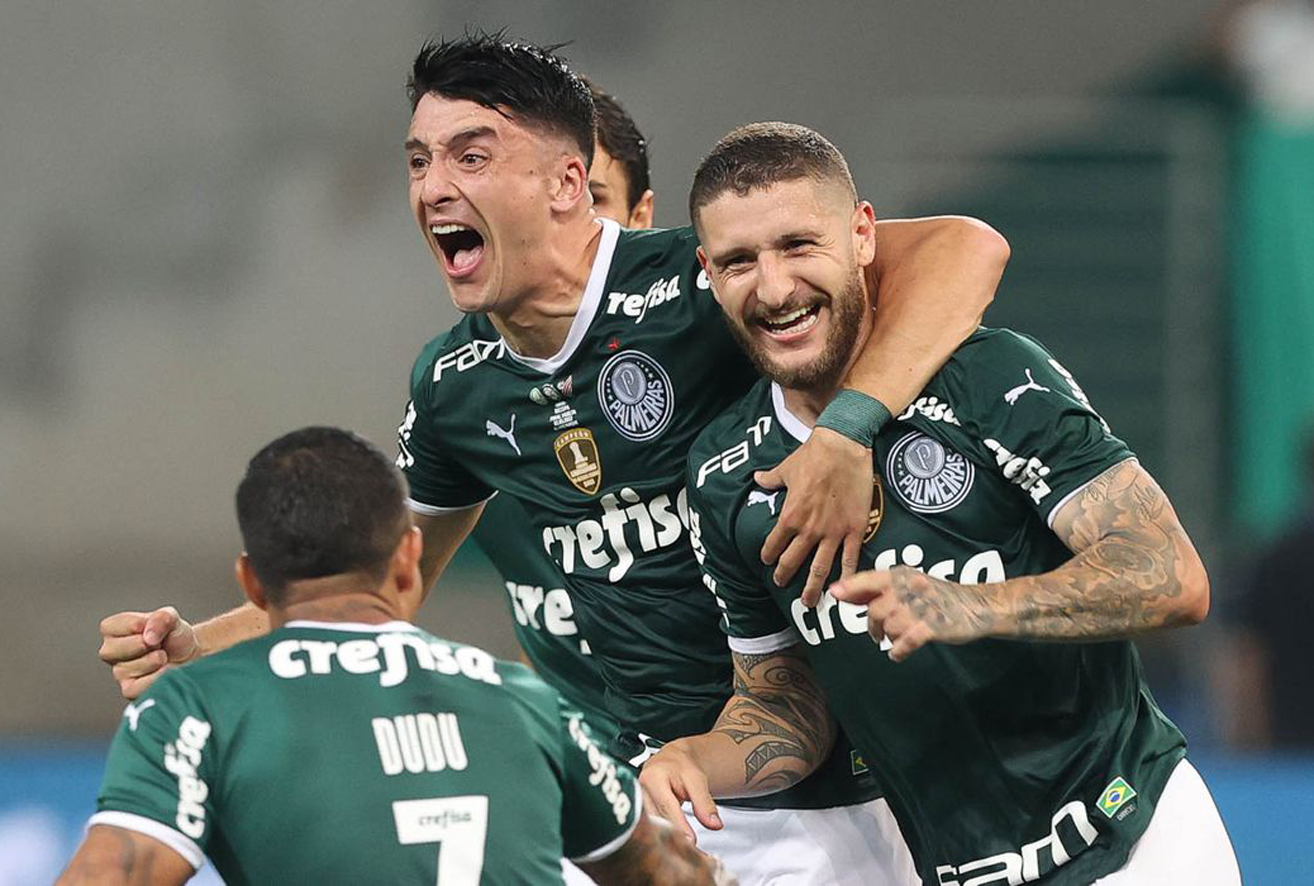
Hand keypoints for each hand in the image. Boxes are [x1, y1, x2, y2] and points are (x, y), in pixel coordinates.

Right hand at [98, 606, 199, 698]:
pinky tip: (166, 669)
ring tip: (164, 656)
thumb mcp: (171, 617)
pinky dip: (155, 678)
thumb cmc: (174, 635)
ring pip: (124, 670)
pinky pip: (134, 689)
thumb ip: (160, 618)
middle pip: (110, 651)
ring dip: (152, 661)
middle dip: (140, 644)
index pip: (109, 627)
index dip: (135, 625)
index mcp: (114, 630)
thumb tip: (148, 638)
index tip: (151, 625)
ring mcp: (119, 672)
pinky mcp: (130, 690)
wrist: (190, 654)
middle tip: (158, 643)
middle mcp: (112, 652)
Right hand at [639, 741, 721, 843]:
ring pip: (652, 827)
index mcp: (652, 778)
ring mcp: (636, 803)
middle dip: (673, 837)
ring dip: (668, 840)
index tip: (691, 841)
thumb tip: (714, 824)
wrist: (671, 761)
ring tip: (685, 852)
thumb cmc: (681, 767)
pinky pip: (651, 828)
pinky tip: (675, 846)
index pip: (666, 806)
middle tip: (691, 851)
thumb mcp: (697, 779)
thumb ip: (705, 802)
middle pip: (656, 820)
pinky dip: (664, 838)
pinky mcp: (637, 813)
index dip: (679, 825)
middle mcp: (640, 791)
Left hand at [756, 427, 871, 603]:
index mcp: (790, 516)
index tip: (767, 561)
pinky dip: (847, 576)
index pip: (773, 544)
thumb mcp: (786, 468)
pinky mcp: (855, 529)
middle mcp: (809, 530)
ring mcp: (833, 532)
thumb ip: (770, 480)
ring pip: (820, 568)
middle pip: (793, 562)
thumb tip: (757, 479)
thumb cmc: (813, 455)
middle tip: (782, 584)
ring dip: (812, 588)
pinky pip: (850, 559)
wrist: (843, 446)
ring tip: (809, 602)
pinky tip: (845, 589)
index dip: (768, 556)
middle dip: (785, 575)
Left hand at [830, 567, 994, 661]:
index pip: (870, 579)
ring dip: (889, 637)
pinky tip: (898, 652)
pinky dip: (898, 651)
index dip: (851, 587)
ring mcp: (922, 608)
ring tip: (896, 638)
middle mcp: (910, 589)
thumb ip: (876, 589)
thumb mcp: (908, 585)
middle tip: (877, 633)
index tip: (834, 593)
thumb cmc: (938, 596)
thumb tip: (842, 592)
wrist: (976, 606)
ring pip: (889, 627)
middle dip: (873, 626)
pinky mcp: (932, 627)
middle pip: (875, 610)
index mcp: (902, 576)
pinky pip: (905, 643)